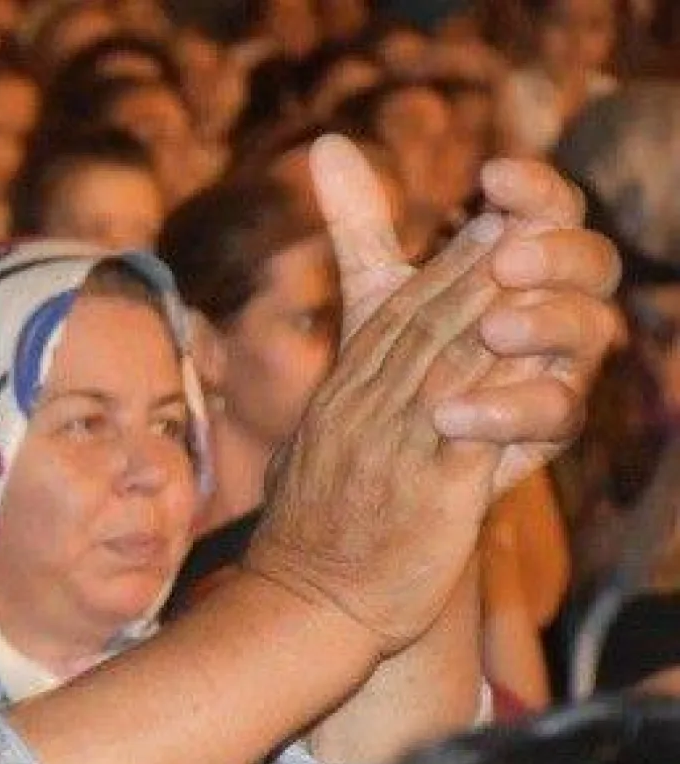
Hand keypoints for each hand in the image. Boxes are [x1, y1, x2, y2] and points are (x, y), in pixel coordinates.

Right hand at [247, 203, 505, 652]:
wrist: (306, 607)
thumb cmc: (314, 540)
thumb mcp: (310, 455)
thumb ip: (339, 407)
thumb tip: (352, 380)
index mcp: (341, 402)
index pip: (393, 320)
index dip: (443, 267)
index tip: (484, 223)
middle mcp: (364, 415)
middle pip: (424, 326)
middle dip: (474, 267)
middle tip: (517, 217)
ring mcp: (395, 451)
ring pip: (450, 362)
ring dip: (494, 306)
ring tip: (533, 262)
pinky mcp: (432, 493)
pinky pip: (476, 428)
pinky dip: (507, 384)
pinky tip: (538, 353)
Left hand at [312, 136, 619, 492]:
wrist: (386, 464)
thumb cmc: (398, 367)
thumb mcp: (376, 295)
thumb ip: (362, 224)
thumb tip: (327, 143)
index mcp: (525, 267)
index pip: (549, 209)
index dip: (533, 188)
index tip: (490, 175)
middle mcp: (555, 310)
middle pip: (591, 263)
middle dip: (552, 254)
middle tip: (504, 258)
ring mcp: (560, 369)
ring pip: (589, 332)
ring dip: (545, 324)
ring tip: (494, 329)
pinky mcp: (546, 432)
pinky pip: (554, 414)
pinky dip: (507, 409)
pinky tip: (452, 413)